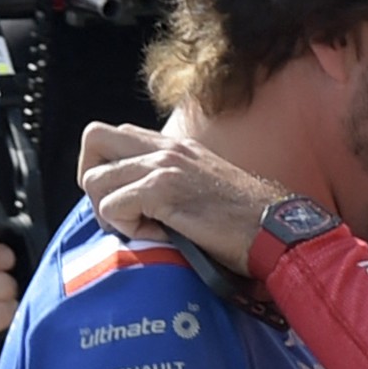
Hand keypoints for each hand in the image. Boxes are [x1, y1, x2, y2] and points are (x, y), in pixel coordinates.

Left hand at [78, 122, 286, 275]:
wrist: (273, 230)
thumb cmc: (244, 221)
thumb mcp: (203, 188)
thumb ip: (172, 182)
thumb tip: (137, 201)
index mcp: (175, 146)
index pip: (114, 134)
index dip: (105, 168)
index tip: (122, 200)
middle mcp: (166, 148)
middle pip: (94, 139)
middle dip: (94, 181)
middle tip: (117, 211)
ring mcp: (164, 166)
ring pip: (96, 179)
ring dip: (110, 212)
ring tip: (144, 228)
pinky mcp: (164, 190)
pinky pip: (113, 206)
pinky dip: (126, 227)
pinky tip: (157, 234)